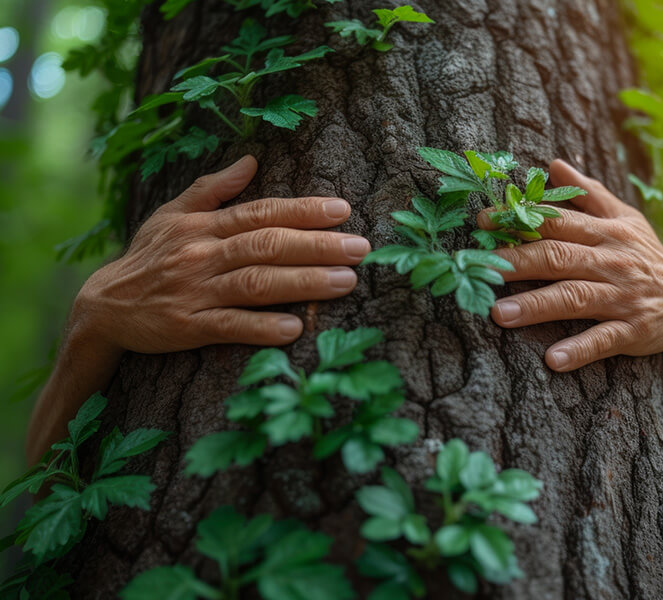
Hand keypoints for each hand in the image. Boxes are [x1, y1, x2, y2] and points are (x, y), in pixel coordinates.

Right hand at [72, 155, 369, 352]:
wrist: (104, 306)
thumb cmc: (149, 257)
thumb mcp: (172, 214)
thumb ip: (213, 189)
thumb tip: (251, 159)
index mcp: (204, 226)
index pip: (261, 212)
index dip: (302, 210)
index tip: (342, 210)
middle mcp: (203, 255)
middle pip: (267, 245)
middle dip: (317, 245)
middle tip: (360, 248)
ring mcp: (196, 291)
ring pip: (256, 283)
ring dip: (303, 283)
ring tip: (346, 282)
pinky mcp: (188, 327)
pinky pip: (229, 326)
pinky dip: (261, 327)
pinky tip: (294, 328)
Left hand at [481, 159, 662, 371]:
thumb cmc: (644, 256)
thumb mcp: (624, 219)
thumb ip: (588, 193)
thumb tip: (554, 164)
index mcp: (605, 232)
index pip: (557, 223)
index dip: (520, 221)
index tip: (484, 222)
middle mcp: (612, 261)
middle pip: (559, 258)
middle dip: (518, 261)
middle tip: (481, 269)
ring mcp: (623, 297)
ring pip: (575, 298)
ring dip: (537, 306)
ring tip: (499, 315)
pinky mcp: (635, 330)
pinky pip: (605, 339)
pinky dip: (580, 349)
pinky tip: (553, 359)